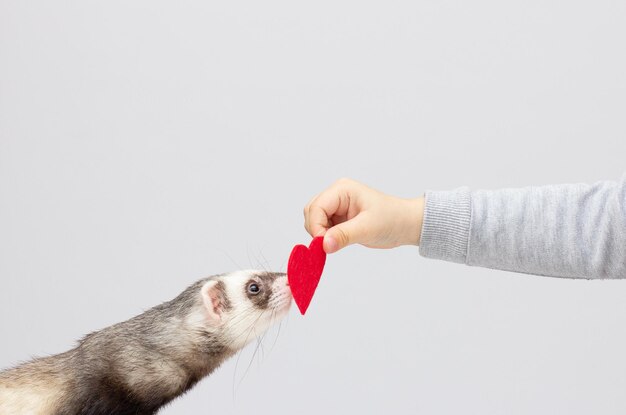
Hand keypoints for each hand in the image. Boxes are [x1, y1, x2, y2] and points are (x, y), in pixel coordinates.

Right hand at [303, 178, 424, 252]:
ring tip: (337, 242)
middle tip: (329, 245)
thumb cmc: (392, 219)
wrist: (406, 224)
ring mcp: (336, 206)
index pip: (317, 206)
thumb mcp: (368, 228)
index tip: (323, 245)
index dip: (316, 226)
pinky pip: (322, 228)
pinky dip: (325, 237)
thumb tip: (323, 245)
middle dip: (316, 230)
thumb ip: (344, 235)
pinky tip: (337, 242)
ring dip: (320, 234)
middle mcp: (336, 195)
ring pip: (314, 220)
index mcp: (342, 190)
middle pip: (311, 212)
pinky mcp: (338, 218)